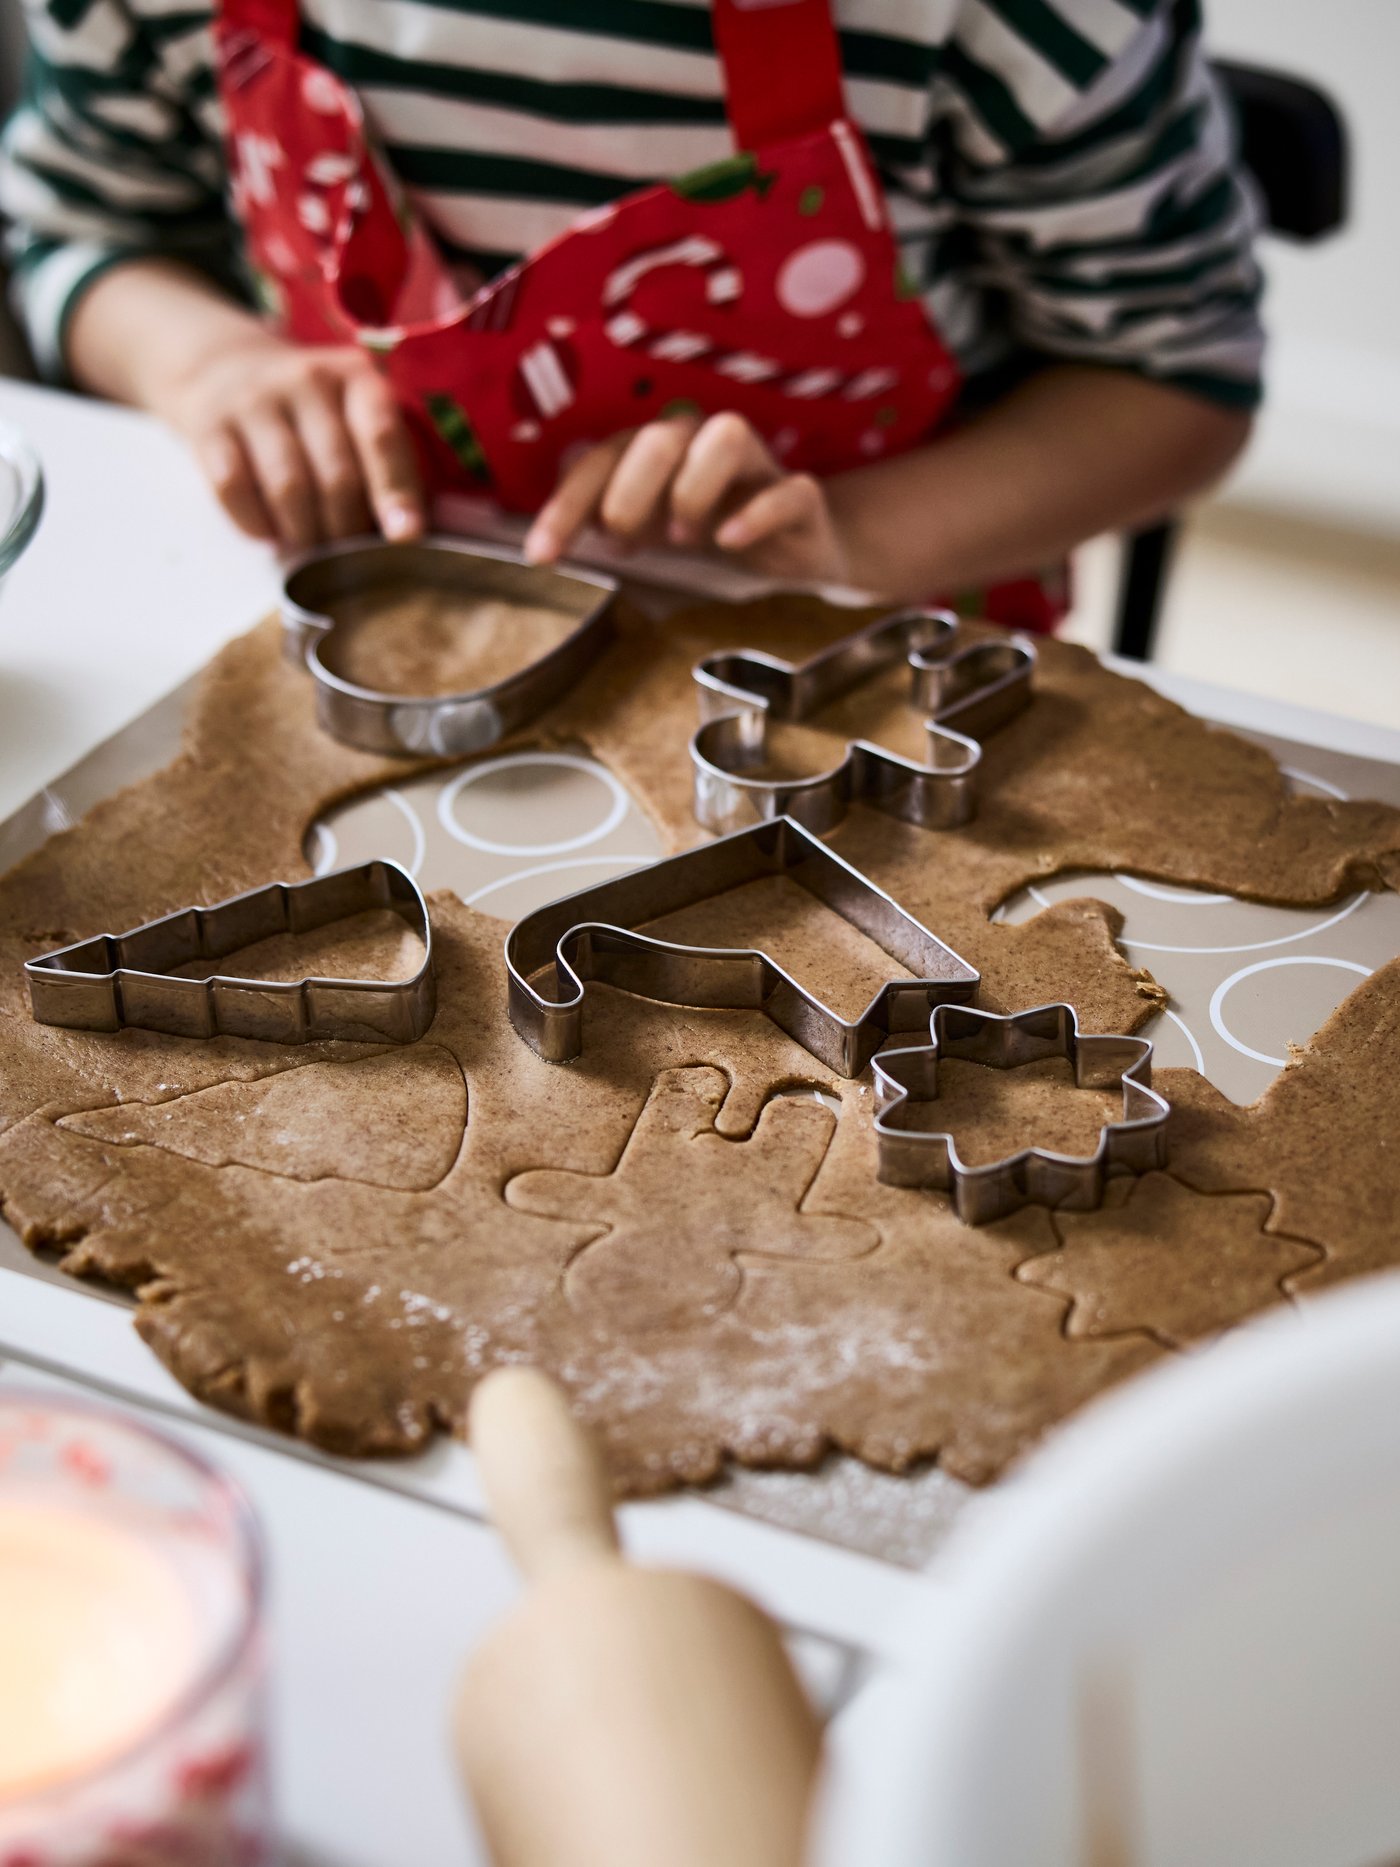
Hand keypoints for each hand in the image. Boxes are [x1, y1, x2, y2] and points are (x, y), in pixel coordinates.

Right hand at [157, 330, 425, 549]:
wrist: (226, 369)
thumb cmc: (315, 417)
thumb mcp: (358, 419)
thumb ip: (392, 467)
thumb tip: (411, 535)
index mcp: (357, 377)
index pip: (381, 436)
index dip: (395, 491)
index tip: (405, 537)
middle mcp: (306, 378)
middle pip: (336, 475)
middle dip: (347, 529)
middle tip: (349, 556)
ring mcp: (254, 399)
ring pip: (288, 487)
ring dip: (305, 534)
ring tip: (311, 551)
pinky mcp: (209, 425)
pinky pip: (234, 489)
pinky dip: (256, 525)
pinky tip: (270, 534)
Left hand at [523, 412, 850, 584]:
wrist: (793, 544)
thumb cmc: (710, 526)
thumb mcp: (649, 527)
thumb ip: (604, 523)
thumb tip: (545, 542)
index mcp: (659, 448)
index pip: (604, 459)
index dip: (568, 505)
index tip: (542, 556)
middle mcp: (704, 443)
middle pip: (661, 437)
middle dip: (630, 490)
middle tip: (624, 539)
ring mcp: (757, 467)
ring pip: (728, 438)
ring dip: (693, 488)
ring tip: (682, 539)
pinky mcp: (799, 498)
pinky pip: (789, 491)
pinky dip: (757, 515)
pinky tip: (729, 542)